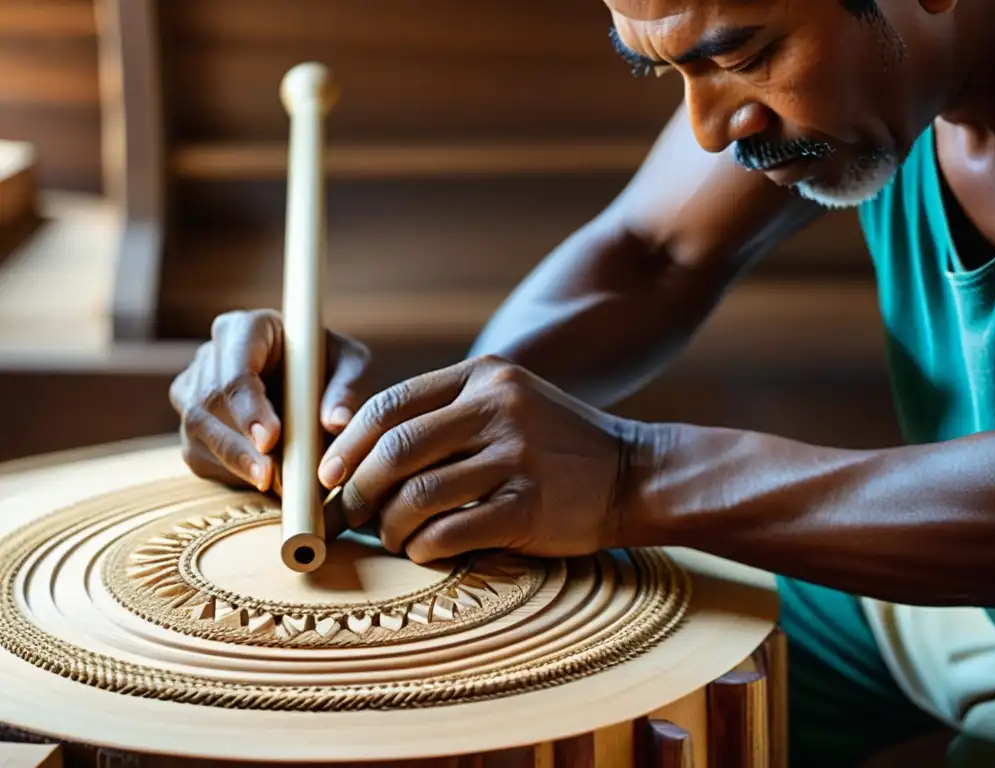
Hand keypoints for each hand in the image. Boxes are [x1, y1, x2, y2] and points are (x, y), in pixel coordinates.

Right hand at [169, 309, 372, 491]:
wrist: (320, 388)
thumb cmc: (335, 369)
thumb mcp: (355, 368)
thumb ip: (348, 389)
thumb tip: (336, 421)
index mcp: (247, 328)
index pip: (235, 367)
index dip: (248, 406)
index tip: (269, 439)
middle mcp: (211, 355)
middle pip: (208, 402)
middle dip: (239, 444)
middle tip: (271, 475)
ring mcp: (194, 390)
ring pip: (197, 430)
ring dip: (234, 462)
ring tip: (271, 483)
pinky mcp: (195, 426)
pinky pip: (198, 455)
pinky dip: (229, 473)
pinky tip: (261, 481)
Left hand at [317, 355, 643, 562]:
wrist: (633, 473)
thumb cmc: (557, 443)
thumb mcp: (508, 401)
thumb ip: (448, 413)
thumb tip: (366, 454)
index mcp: (482, 376)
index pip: (390, 404)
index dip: (347, 443)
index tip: (328, 475)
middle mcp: (497, 408)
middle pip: (395, 450)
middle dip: (358, 490)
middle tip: (348, 516)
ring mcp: (515, 456)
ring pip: (417, 495)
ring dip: (389, 526)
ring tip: (391, 537)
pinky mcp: (529, 505)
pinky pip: (450, 531)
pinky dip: (424, 548)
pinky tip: (424, 551)